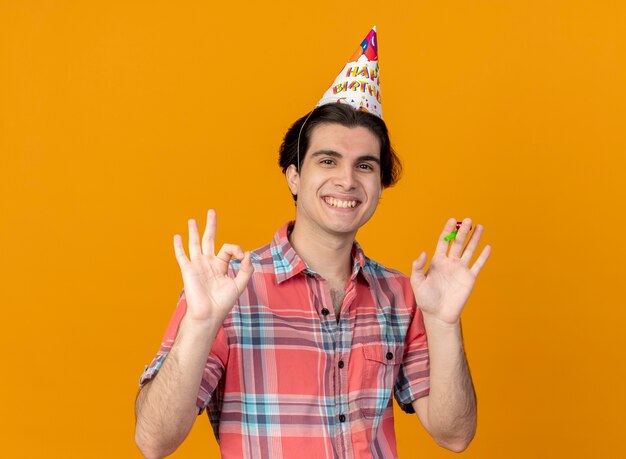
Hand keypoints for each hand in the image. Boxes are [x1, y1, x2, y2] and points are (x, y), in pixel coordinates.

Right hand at [173, 209, 252, 325]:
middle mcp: (209, 262)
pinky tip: (177, 236)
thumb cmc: (224, 302)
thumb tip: (248, 253)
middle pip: (210, 239)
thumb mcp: (239, 285)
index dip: (237, 249)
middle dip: (211, 225)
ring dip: (194, 231)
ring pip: (195, 244)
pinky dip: (178, 246)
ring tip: (192, 220)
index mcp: (221, 265)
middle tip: (211, 211)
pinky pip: (182, 256)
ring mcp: (197, 265)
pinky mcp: (188, 270)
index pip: (229, 248)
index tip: (242, 257)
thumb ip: (246, 269)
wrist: (208, 314)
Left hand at [411, 218, 490, 324]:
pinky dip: (483, 256)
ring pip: (469, 250)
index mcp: (438, 261)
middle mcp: (450, 262)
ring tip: (479, 226)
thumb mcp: (417, 281)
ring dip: (475, 239)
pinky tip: (488, 247)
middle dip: (463, 231)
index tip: (452, 220)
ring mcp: (461, 269)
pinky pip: (478, 265)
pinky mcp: (470, 278)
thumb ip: (418, 266)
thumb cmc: (425, 298)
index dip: (448, 230)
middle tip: (467, 220)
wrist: (438, 314)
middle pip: (458, 243)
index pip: (443, 241)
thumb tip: (423, 252)